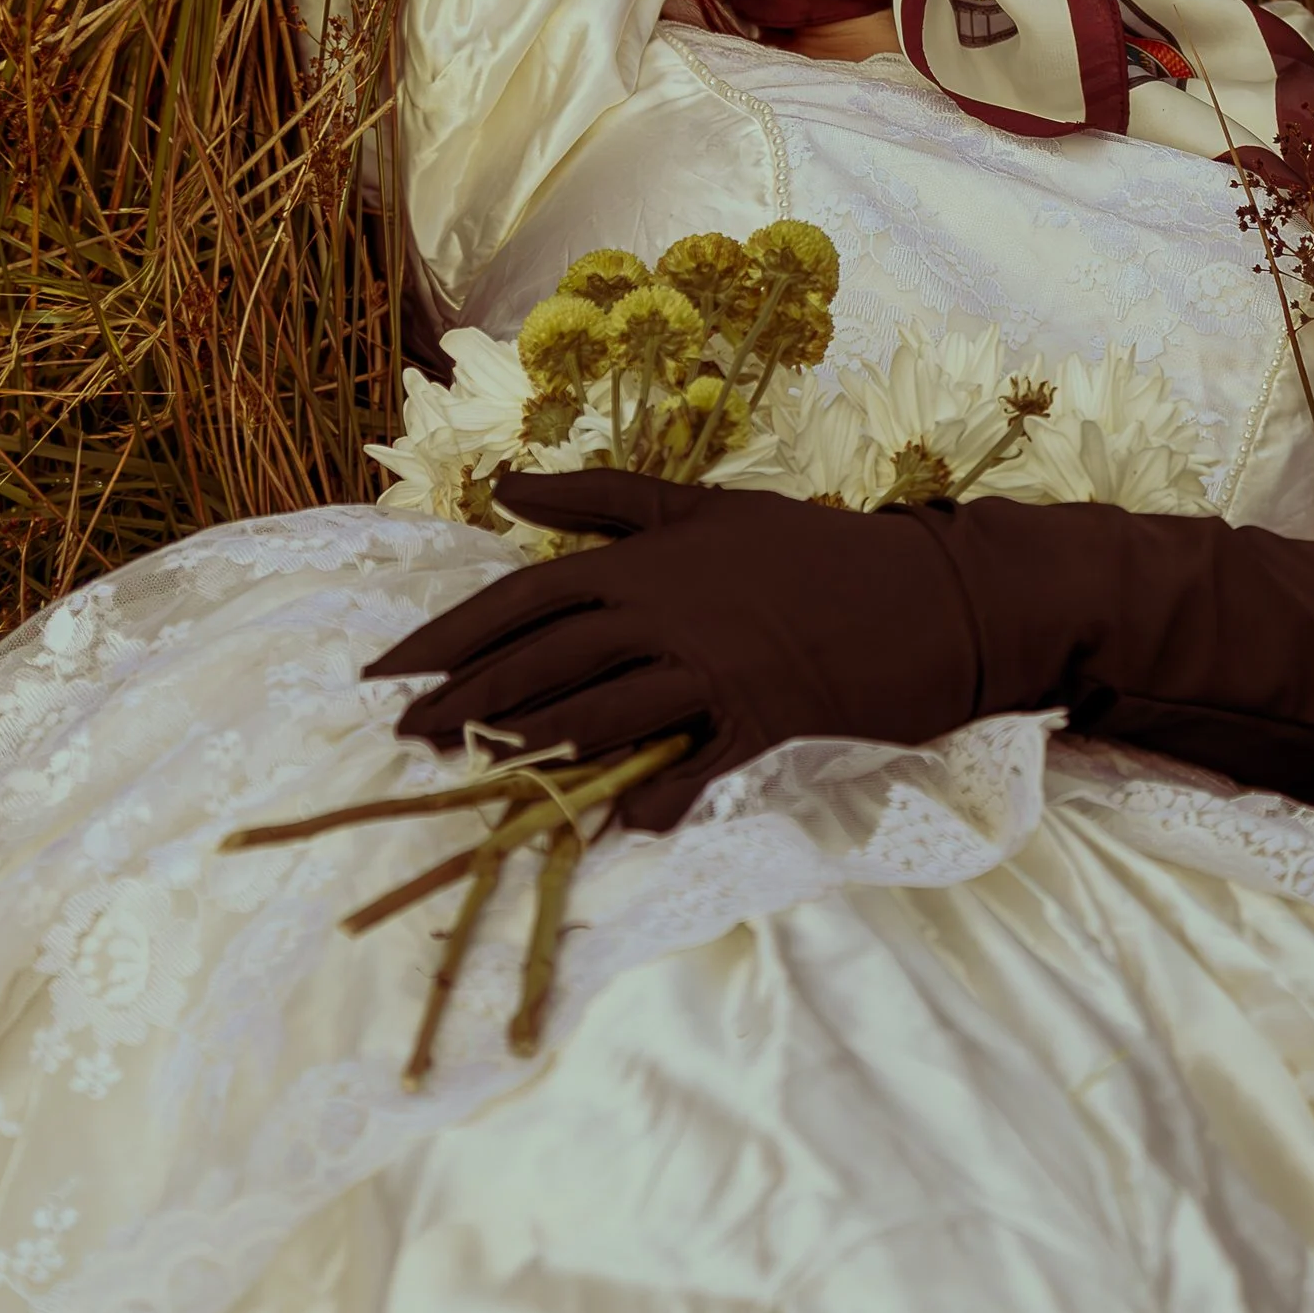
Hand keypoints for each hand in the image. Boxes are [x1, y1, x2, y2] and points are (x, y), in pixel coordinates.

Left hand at [362, 472, 999, 828]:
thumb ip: (603, 497)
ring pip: (597, 712)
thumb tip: (504, 488)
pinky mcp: (759, 718)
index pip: (521, 596)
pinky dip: (650, 797)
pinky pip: (687, 767)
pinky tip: (615, 824)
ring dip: (531, 750)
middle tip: (407, 738)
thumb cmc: (810, 547)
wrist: (926, 592)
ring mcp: (711, 666)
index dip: (447, 638)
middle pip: (541, 658)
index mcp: (645, 557)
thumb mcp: (705, 507)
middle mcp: (664, 607)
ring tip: (475, 778)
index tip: (386, 674)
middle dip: (465, 701)